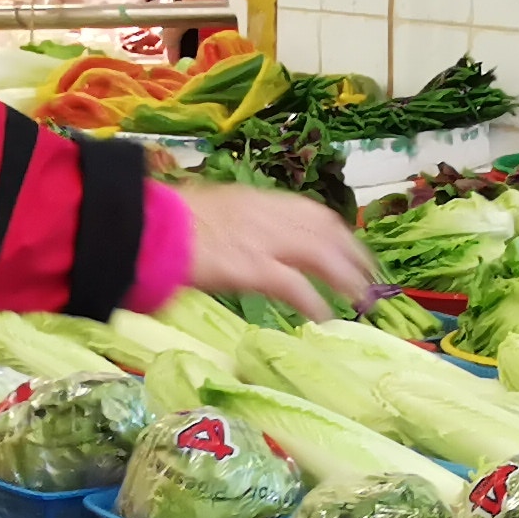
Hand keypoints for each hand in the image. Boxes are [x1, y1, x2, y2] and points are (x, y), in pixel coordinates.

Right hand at [169, 181, 378, 316]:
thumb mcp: (210, 210)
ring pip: (322, 256)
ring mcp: (264, 241)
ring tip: (361, 300)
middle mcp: (268, 215)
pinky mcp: (254, 268)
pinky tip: (325, 317)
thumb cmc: (167, 220)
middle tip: (370, 277)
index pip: (312, 212)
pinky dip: (315, 302)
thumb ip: (236, 223)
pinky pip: (297, 287)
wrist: (149, 225)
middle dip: (353, 255)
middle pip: (326, 232)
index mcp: (257, 200)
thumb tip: (244, 239)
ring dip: (346, 279)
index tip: (351, 247)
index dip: (338, 232)